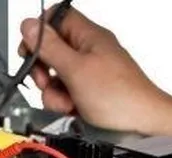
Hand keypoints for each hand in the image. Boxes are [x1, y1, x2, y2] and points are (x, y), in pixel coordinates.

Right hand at [20, 6, 171, 133]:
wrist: (143, 124)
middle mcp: (89, 50)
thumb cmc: (120, 96)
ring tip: (67, 101)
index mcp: (89, 36)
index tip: (30, 51)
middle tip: (48, 81)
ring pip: (55, 74)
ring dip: (54, 91)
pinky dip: (64, 101)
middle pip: (51, 49)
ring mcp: (89, 70)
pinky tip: (73, 108)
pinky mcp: (89, 89)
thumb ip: (49, 47)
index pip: (55, 18)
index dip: (39, 32)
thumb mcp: (75, 70)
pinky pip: (65, 90)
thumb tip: (28, 26)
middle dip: (43, 69)